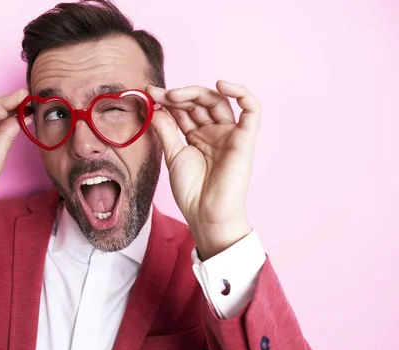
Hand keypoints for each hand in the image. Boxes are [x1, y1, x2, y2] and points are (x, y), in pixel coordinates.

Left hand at [147, 81, 260, 259]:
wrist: (205, 213)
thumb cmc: (191, 191)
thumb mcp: (172, 155)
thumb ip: (166, 130)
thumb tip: (154, 106)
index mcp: (197, 136)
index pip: (184, 109)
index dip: (167, 99)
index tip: (147, 92)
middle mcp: (214, 132)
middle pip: (199, 102)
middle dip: (177, 95)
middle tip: (158, 94)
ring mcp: (230, 133)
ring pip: (219, 100)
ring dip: (196, 92)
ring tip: (174, 95)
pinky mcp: (245, 138)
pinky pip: (252, 109)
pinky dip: (241, 93)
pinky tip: (221, 85)